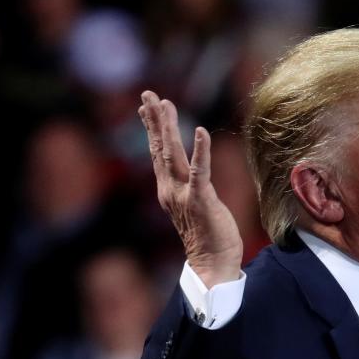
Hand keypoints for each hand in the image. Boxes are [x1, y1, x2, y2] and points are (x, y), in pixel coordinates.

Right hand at [138, 91, 242, 285]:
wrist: (211, 264)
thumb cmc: (207, 237)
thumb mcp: (193, 207)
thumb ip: (188, 188)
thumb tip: (190, 172)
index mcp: (168, 190)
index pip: (157, 154)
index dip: (153, 128)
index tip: (147, 106)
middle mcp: (170, 190)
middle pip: (159, 148)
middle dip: (154, 120)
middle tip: (148, 94)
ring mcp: (183, 194)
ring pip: (172, 154)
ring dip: (167, 127)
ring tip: (164, 104)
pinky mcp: (201, 200)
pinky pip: (199, 171)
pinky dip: (200, 150)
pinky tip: (200, 131)